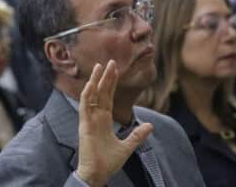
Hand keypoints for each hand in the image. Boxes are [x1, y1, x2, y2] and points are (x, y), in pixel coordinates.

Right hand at [76, 60, 152, 186]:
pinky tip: (91, 83)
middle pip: (101, 92)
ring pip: (92, 95)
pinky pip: (85, 106)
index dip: (111, 83)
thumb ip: (137, 135)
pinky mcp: (85, 125)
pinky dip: (87, 95)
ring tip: (99, 66)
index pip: (108, 96)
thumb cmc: (108, 162)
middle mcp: (96, 116)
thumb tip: (150, 125)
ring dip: (95, 80)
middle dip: (105, 77)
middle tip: (110, 61)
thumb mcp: (127, 146)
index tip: (114, 69)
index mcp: (105, 119)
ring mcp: (90, 119)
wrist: (98, 174)